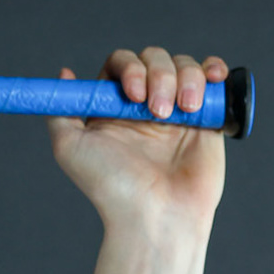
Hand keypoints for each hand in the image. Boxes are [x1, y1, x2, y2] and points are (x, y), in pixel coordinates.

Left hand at [46, 47, 227, 232]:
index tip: (133, 94)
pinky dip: (214, 70)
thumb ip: (60, 111)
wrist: (157, 215)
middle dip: (159, 75)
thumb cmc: (111, 186)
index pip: (122, 63)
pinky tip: (213, 78)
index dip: (130, 68)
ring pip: (185, 66)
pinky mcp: (207, 120)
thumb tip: (64, 74)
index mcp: (114, 106)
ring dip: (186, 78)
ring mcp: (177, 111)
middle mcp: (144, 105)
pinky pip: (214, 81)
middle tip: (157, 112)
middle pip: (154, 58)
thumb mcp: (70, 147)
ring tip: (184, 111)